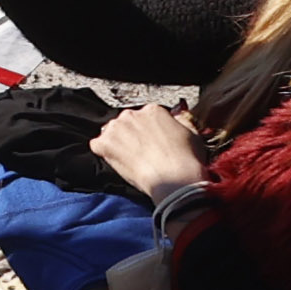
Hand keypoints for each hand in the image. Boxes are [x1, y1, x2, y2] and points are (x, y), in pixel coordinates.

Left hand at [91, 103, 209, 200]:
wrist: (175, 179)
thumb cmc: (187, 159)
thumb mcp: (192, 133)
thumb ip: (181, 120)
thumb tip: (177, 115)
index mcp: (153, 110)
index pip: (144, 118)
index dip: (147, 133)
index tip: (151, 144)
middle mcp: (132, 114)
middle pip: (126, 123)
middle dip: (131, 136)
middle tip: (140, 154)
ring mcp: (116, 128)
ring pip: (110, 133)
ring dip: (117, 144)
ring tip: (130, 160)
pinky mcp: (105, 144)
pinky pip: (97, 146)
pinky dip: (104, 154)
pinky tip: (117, 163)